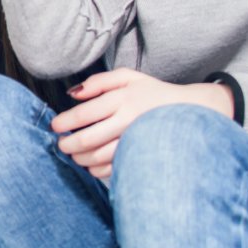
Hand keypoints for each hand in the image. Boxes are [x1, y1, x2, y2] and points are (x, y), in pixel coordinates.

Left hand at [52, 68, 233, 179]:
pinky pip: (116, 168)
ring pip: (101, 156)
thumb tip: (73, 94)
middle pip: (89, 138)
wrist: (192, 111)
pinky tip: (93, 166)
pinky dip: (100, 170)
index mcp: (122, 99)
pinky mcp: (144, 156)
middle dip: (70, 144)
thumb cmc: (153, 93)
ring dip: (82, 159)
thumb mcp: (128, 77)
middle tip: (61, 145)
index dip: (65, 122)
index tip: (55, 126)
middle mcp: (128, 120)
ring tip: (75, 156)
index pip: (84, 114)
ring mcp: (137, 141)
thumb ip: (99, 82)